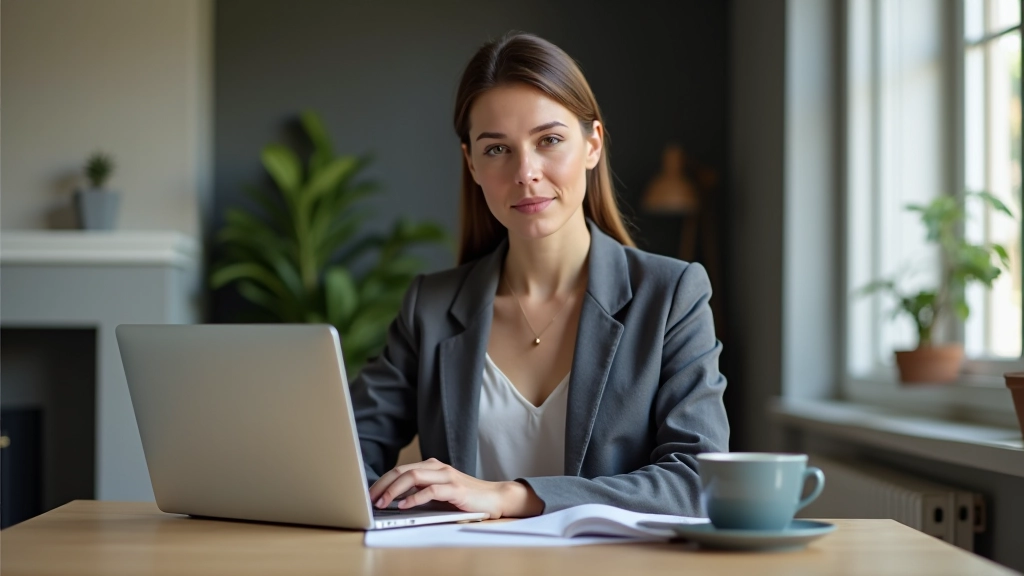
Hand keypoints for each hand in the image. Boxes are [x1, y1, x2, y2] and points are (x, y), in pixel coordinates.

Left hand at [368, 458, 542, 518]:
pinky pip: (431, 490)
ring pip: (414, 476)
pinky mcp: (456, 489)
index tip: (370, 493)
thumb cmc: (466, 498)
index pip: (401, 469)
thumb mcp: (440, 492)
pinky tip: (404, 506)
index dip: (383, 481)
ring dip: (394, 490)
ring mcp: (447, 477)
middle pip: (403, 470)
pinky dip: (415, 498)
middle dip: (384, 484)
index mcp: (432, 467)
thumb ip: (421, 491)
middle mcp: (438, 468)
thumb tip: (394, 501)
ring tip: (383, 502)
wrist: (495, 497)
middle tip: (370, 499)